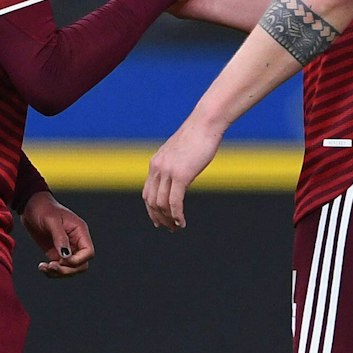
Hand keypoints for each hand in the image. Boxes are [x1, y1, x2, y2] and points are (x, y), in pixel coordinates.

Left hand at [21, 191, 93, 277]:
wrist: (30, 206)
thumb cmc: (43, 208)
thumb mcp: (51, 221)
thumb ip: (60, 238)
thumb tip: (66, 256)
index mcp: (80, 232)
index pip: (88, 253)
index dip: (77, 260)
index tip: (61, 259)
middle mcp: (76, 241)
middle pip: (81, 265)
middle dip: (67, 270)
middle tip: (51, 266)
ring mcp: (66, 248)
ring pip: (70, 269)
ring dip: (58, 273)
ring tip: (44, 267)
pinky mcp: (55, 252)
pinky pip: (59, 267)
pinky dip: (51, 271)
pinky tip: (42, 267)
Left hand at [143, 116, 223, 231]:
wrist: (205, 124)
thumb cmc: (198, 136)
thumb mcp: (180, 152)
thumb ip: (175, 165)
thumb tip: (179, 176)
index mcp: (156, 163)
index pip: (147, 193)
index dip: (152, 210)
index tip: (160, 220)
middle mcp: (157, 168)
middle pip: (151, 201)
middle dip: (159, 218)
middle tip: (169, 228)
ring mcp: (168, 172)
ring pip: (162, 204)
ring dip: (169, 219)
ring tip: (177, 227)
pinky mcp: (181, 175)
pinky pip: (174, 202)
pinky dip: (177, 215)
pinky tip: (182, 222)